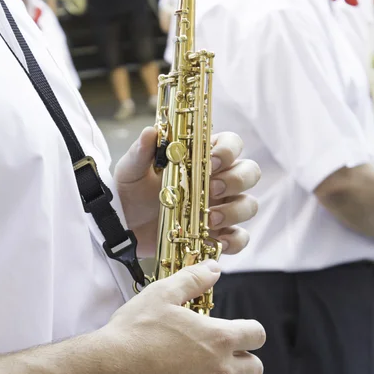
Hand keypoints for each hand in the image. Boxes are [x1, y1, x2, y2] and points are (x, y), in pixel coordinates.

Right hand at [99, 261, 264, 373]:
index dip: (250, 332)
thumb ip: (192, 280)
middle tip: (223, 359)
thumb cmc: (132, 332)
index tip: (237, 333)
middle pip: (255, 371)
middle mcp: (219, 371)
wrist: (107, 372)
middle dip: (243, 363)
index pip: (257, 335)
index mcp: (218, 338)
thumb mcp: (161, 294)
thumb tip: (214, 269)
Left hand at [114, 128, 259, 257]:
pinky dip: (234, 241)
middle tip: (211, 190)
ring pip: (248, 205)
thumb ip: (141, 152)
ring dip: (235, 210)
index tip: (211, 161)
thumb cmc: (131, 193)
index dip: (228, 150)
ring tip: (210, 219)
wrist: (124, 229)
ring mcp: (221, 209)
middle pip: (250, 172)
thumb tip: (151, 132)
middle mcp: (218, 181)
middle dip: (236, 180)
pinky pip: (240, 238)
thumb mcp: (131, 171)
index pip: (232, 144)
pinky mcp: (218, 235)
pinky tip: (215, 242)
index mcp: (202, 158)